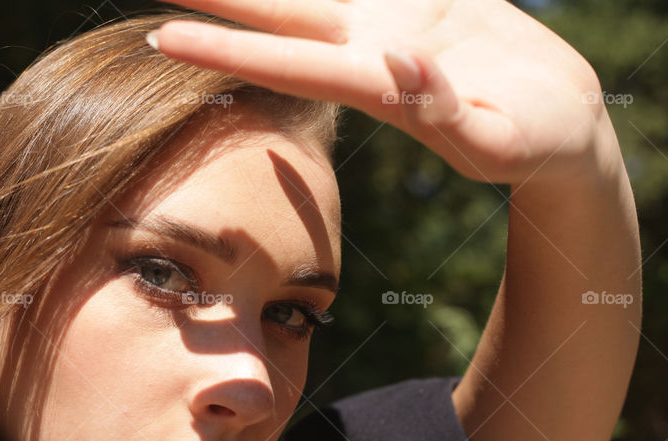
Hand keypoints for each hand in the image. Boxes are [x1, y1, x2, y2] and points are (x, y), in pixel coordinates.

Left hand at [150, 0, 612, 185]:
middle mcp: (368, 48)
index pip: (283, 62)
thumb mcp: (496, 139)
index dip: (222, 49)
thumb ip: (444, 110)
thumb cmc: (533, 145)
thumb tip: (397, 66)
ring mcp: (392, 20)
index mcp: (374, 84)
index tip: (161, 36)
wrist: (560, 120)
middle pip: (277, 14)